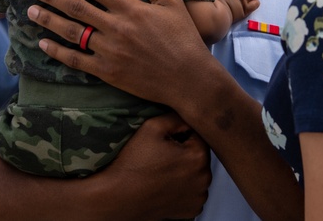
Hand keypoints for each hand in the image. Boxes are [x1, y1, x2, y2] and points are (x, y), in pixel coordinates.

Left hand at [26, 0, 218, 108]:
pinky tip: (43, 43)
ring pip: (73, 33)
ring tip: (31, 11)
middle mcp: (117, 28)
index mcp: (132, 9)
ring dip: (49, 21)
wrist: (187, 78)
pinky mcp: (107, 72)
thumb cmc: (183, 38)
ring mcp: (110, 51)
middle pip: (78, 9)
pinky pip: (76, 60)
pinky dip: (58, 52)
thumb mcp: (172, 3)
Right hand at [92, 113, 210, 219]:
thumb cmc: (133, 161)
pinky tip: (167, 185)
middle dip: (185, 152)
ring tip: (163, 171)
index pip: (198, 134)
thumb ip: (177, 116)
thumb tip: (191, 112)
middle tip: (162, 157)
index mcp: (199, 156)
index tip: (164, 142)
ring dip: (187, 169)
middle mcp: (205, 178)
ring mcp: (199, 197)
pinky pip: (194, 191)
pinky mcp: (193, 210)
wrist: (117, 197)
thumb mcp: (153, 127)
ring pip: (198, 173)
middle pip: (199, 154)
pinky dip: (185, 187)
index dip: (180, 134)